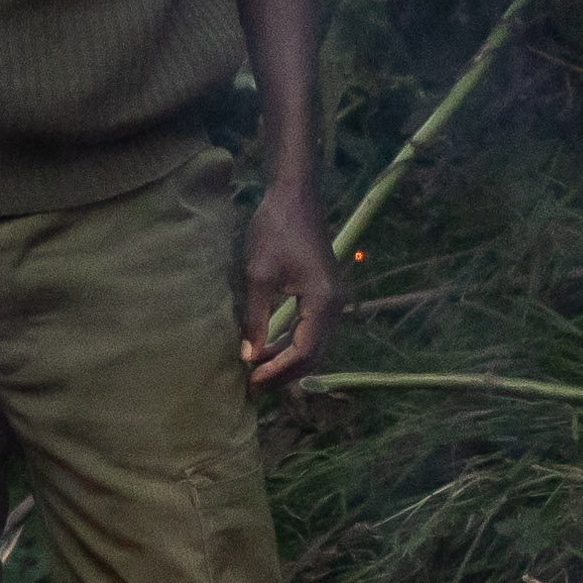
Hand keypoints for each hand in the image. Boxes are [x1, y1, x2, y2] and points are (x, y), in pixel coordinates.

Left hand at [237, 182, 345, 390]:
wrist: (294, 196)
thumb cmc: (275, 230)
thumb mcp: (258, 276)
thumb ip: (255, 319)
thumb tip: (248, 357)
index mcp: (323, 303)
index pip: (303, 353)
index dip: (277, 372)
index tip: (251, 383)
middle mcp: (335, 306)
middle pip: (313, 355)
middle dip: (283, 374)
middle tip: (252, 387)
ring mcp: (332, 300)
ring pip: (313, 345)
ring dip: (286, 360)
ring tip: (256, 373)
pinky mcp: (324, 294)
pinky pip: (310, 330)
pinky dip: (290, 343)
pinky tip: (267, 350)